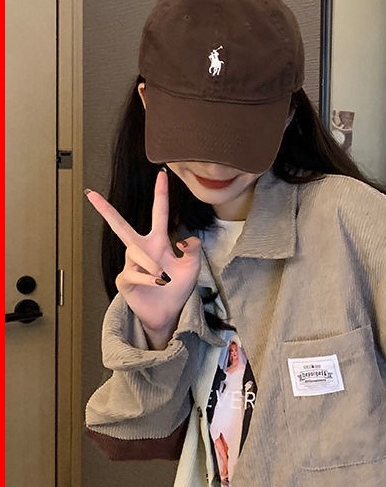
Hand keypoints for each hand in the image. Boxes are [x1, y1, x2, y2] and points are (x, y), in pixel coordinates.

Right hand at [86, 169, 201, 349]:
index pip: (159, 213)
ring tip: (164, 278)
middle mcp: (141, 249)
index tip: (161, 175)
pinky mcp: (125, 280)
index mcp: (159, 241)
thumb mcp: (193, 267)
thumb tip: (186, 239)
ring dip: (154, 266)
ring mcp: (130, 264)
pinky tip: (157, 284)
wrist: (170, 312)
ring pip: (137, 254)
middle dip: (106, 210)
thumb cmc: (179, 287)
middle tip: (91, 194)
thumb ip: (193, 250)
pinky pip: (134, 273)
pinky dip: (150, 280)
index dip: (161, 195)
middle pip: (120, 226)